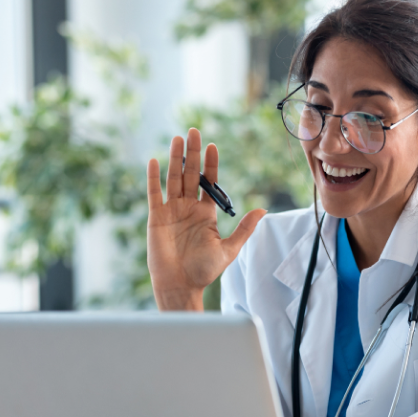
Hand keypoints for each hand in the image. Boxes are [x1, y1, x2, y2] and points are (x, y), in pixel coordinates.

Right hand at [146, 128, 266, 310]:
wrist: (180, 285)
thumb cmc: (204, 271)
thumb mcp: (229, 249)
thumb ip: (244, 228)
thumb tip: (263, 210)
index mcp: (205, 213)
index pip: (208, 182)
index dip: (211, 164)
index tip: (213, 146)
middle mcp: (188, 208)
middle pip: (190, 174)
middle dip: (193, 153)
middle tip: (194, 131)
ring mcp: (171, 211)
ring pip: (173, 179)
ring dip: (174, 158)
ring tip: (177, 139)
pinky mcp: (156, 218)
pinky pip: (154, 193)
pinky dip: (153, 177)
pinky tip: (155, 160)